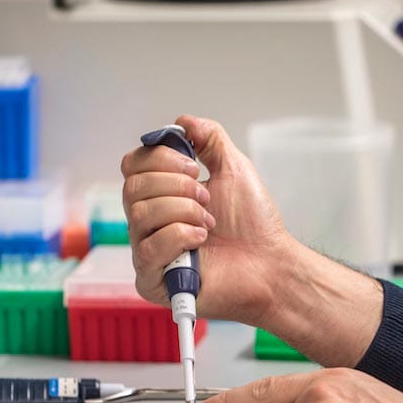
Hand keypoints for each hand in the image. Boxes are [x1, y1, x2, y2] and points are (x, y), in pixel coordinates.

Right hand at [121, 115, 296, 325]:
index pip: (133, 164)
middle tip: (207, 199)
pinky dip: (180, 236)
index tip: (196, 167)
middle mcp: (148, 222)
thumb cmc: (253, 225)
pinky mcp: (151, 281)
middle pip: (132, 186)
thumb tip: (182, 121)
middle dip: (177, 186)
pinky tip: (201, 241)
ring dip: (184, 211)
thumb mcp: (234, 168)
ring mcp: (147, 251)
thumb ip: (209, 138)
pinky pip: (148, 247)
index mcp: (161, 194)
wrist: (270, 263)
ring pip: (140, 213)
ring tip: (209, 223)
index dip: (161, 159)